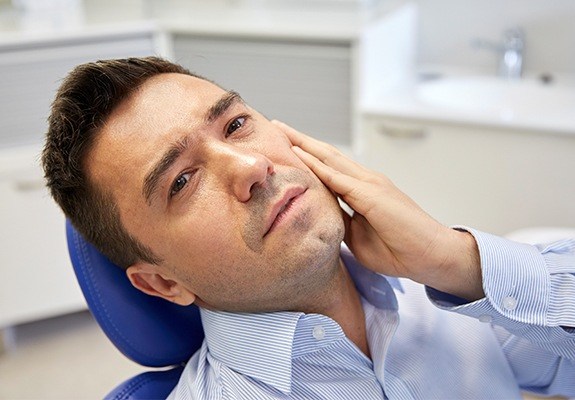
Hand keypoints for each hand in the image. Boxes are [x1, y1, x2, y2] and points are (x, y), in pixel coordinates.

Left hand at [274, 121, 482, 300]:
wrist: (431, 256)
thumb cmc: (399, 249)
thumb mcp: (358, 237)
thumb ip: (342, 222)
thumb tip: (321, 217)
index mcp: (362, 190)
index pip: (329, 167)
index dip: (307, 155)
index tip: (285, 147)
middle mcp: (365, 180)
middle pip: (326, 155)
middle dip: (300, 140)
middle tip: (277, 126)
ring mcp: (370, 184)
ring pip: (330, 158)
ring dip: (304, 144)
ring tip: (282, 131)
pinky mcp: (372, 194)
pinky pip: (337, 177)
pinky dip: (317, 165)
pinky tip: (299, 154)